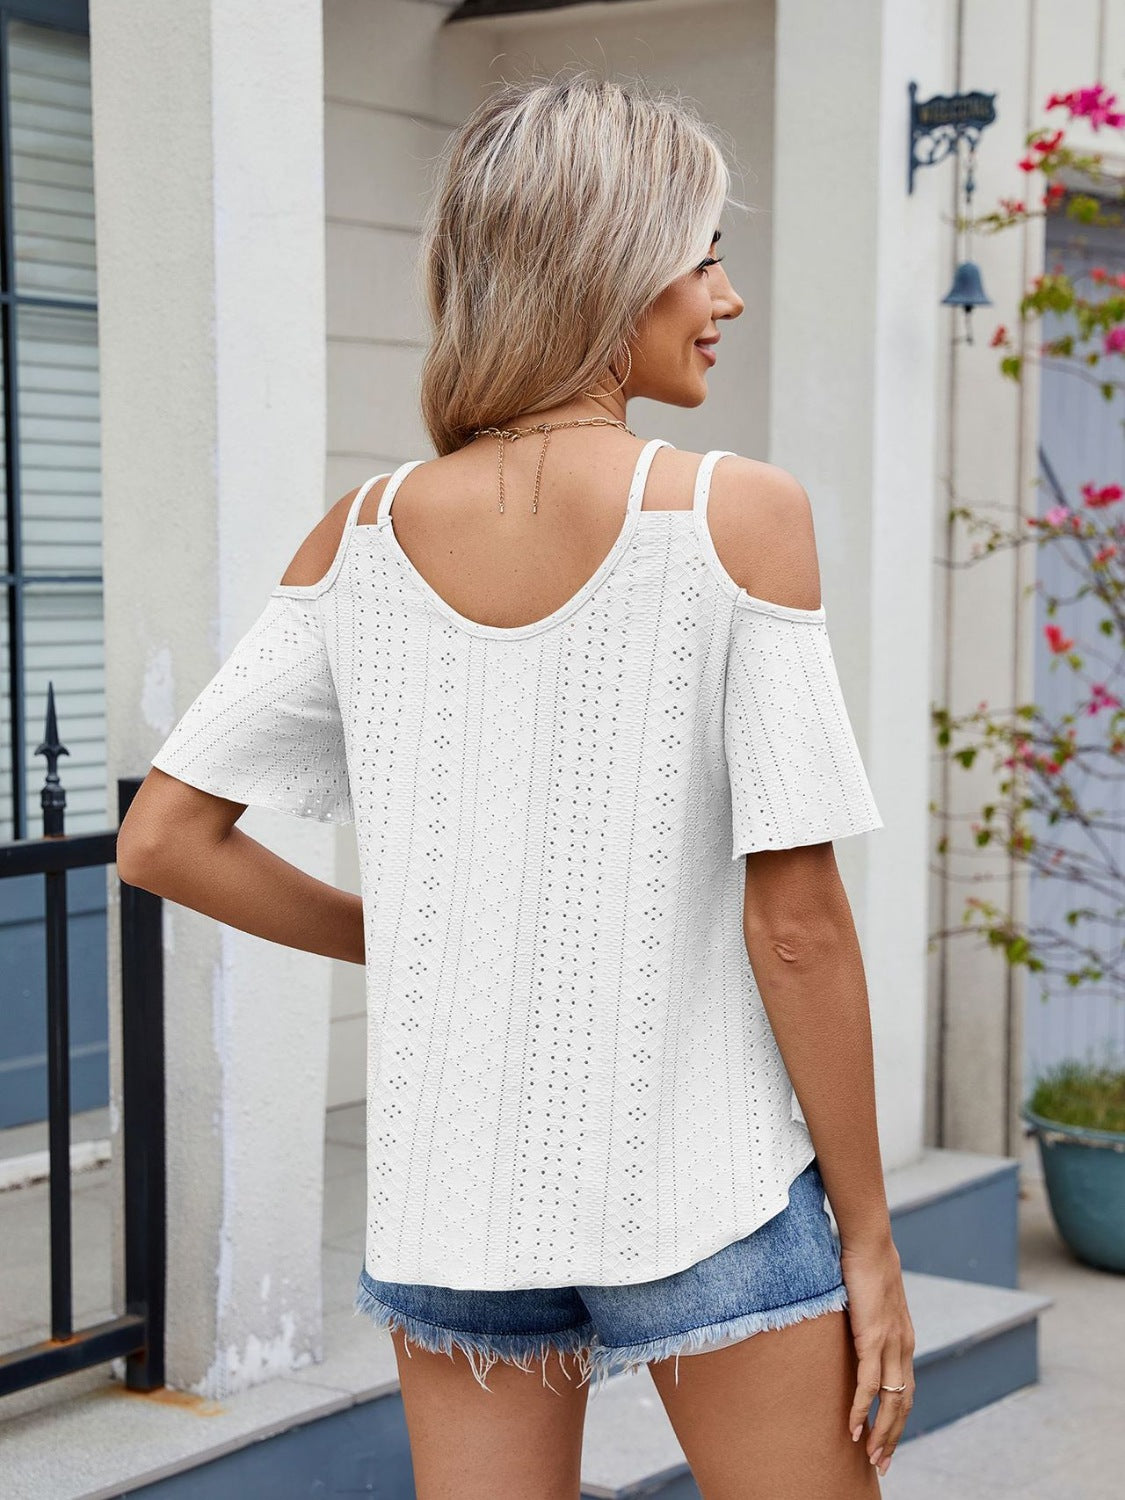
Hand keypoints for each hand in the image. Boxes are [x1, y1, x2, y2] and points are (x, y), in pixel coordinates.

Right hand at [840, 1238, 915, 1477]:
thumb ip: (867, 1317)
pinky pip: (869, 1384)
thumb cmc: (865, 1264)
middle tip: (881, 1463)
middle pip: (903, 1403)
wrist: (869, 1242)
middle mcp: (903, 1346)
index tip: (886, 1440)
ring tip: (870, 1455)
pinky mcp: (873, 1338)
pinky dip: (861, 1409)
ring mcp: (890, 1344)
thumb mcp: (870, 1299)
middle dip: (892, 1436)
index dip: (897, 1418)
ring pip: (891, 1401)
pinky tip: (852, 1426)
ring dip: (880, 1432)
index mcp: (903, 1339)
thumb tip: (852, 1323)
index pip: (906, 1389)